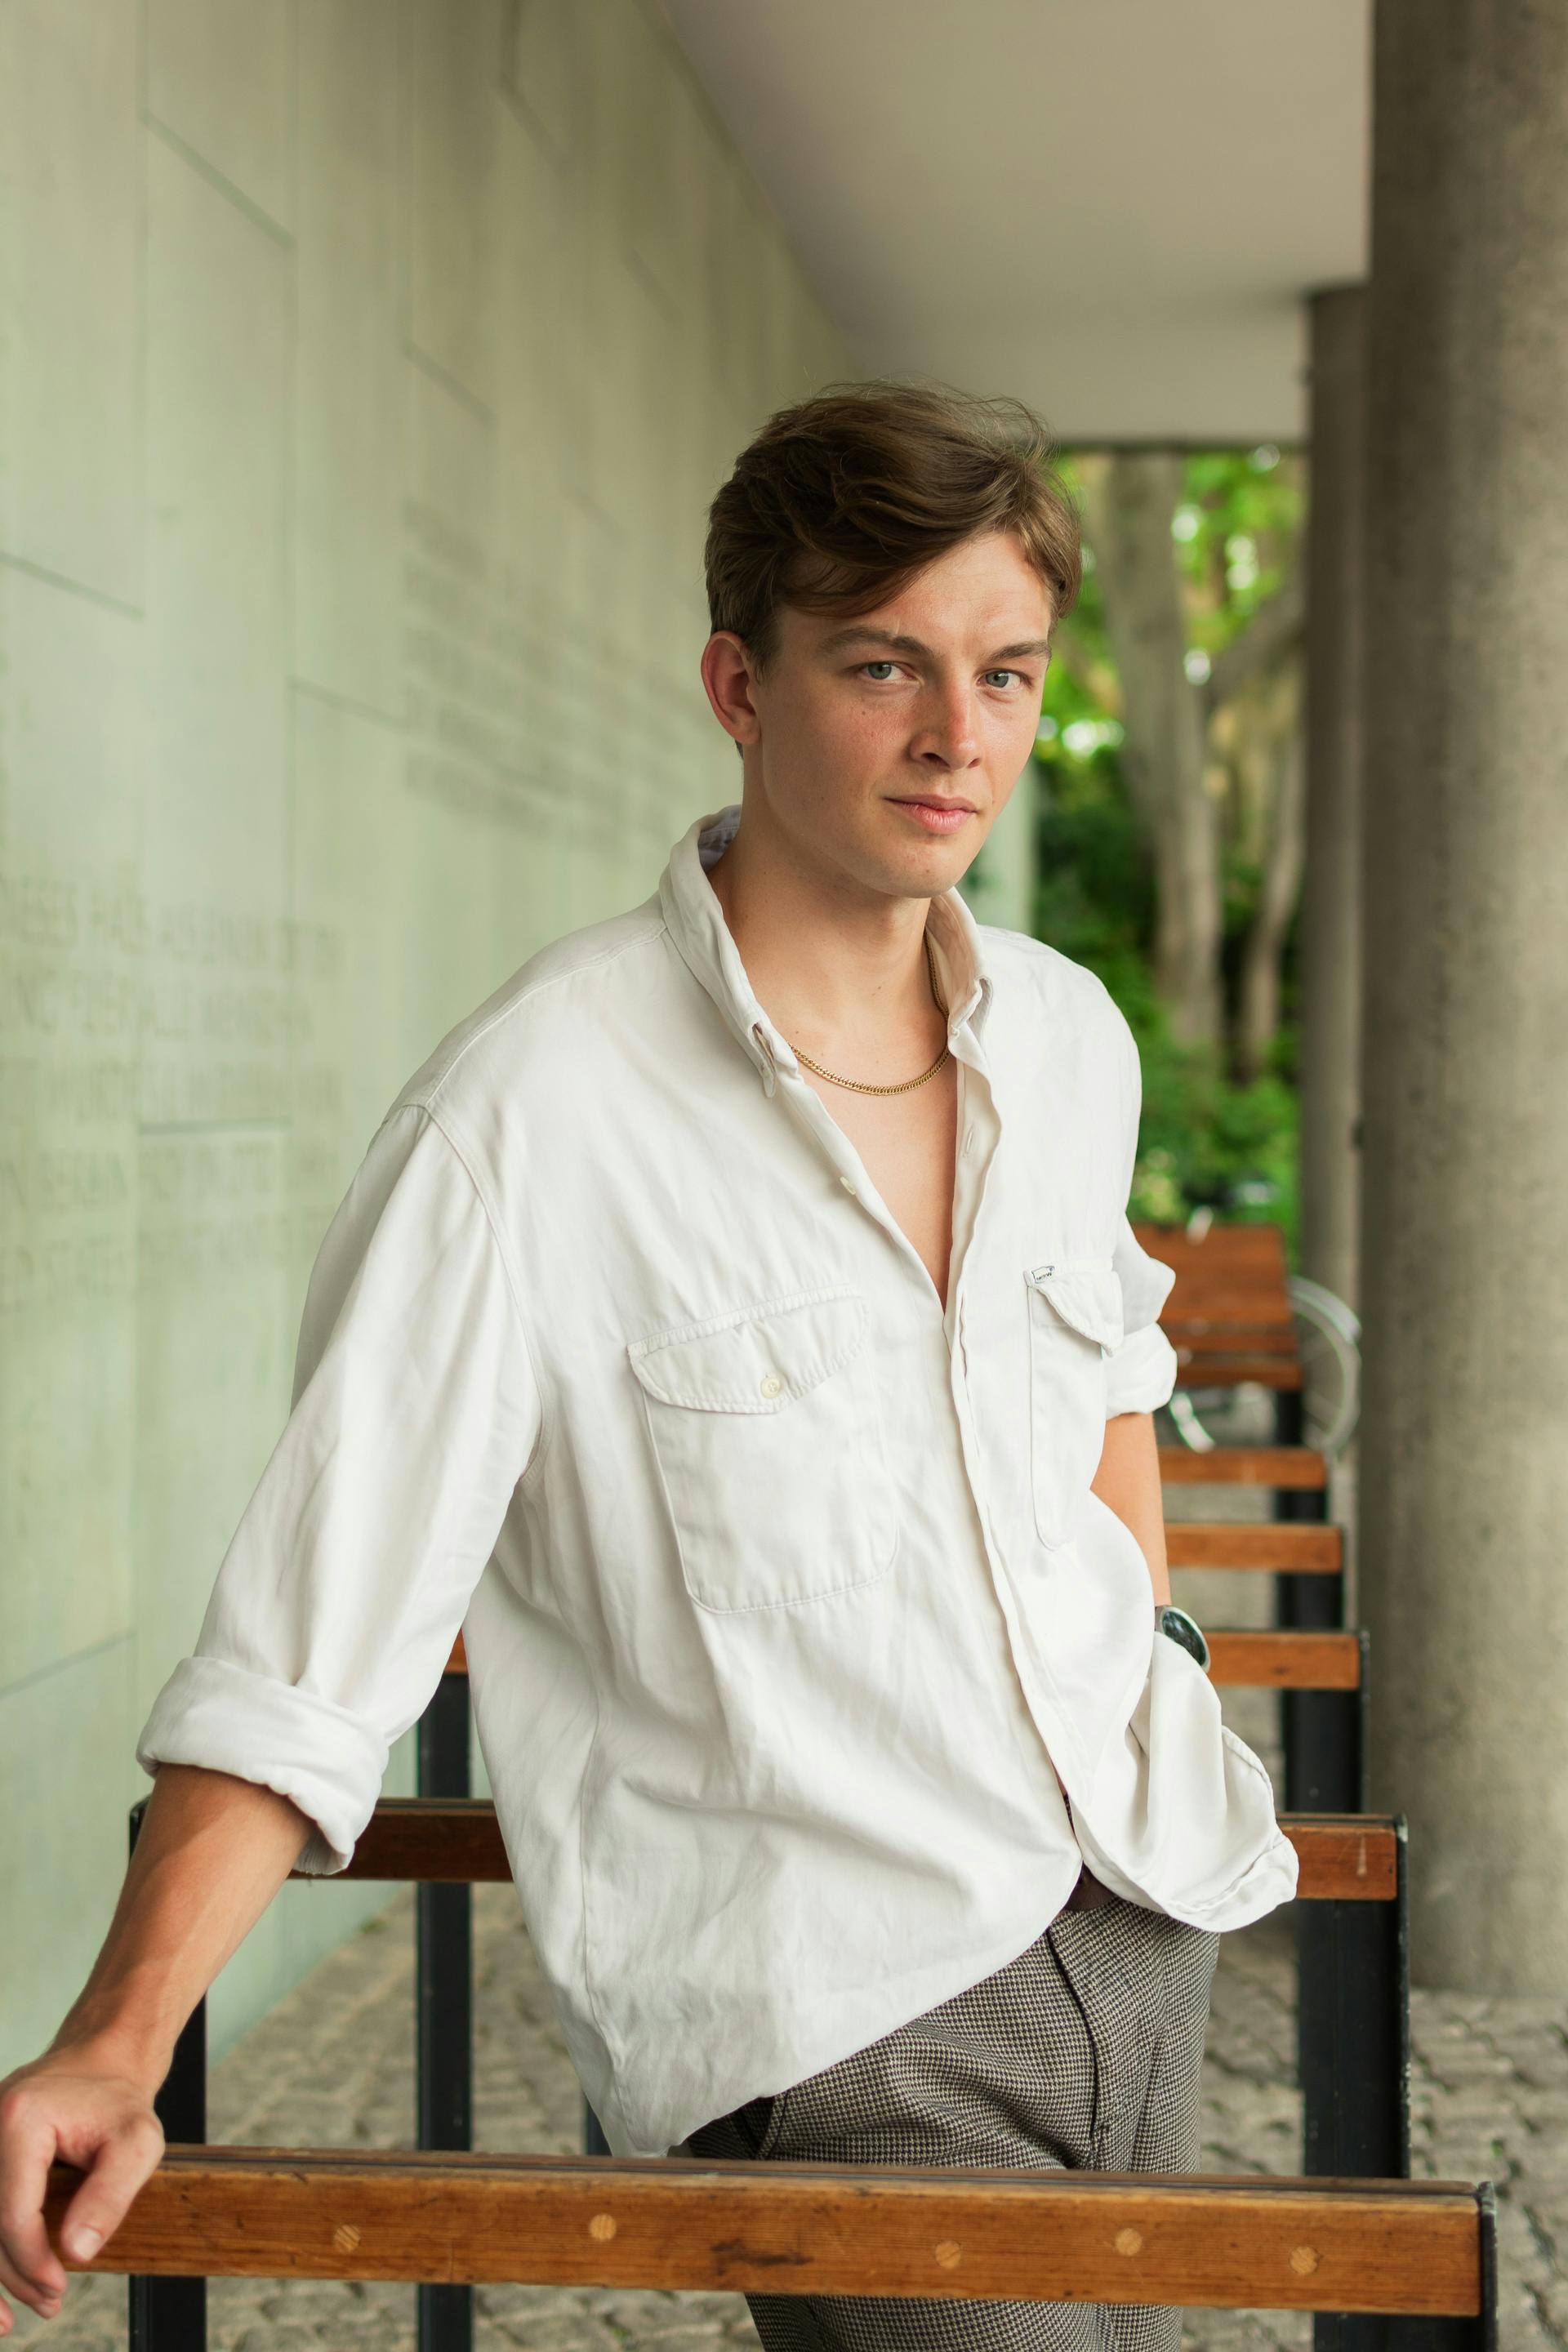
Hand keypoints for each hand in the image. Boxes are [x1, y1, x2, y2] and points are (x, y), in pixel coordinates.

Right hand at [0, 2043, 163, 2332]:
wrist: (100, 2064)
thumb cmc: (120, 2102)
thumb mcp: (138, 2142)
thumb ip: (110, 2196)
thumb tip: (76, 2253)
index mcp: (19, 2120)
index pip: (11, 2211)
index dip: (31, 2260)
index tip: (57, 2289)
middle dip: (14, 2273)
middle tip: (51, 2302)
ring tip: (21, 2311)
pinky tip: (4, 2288)